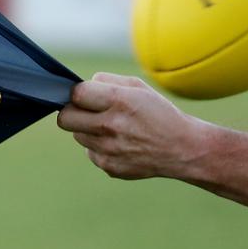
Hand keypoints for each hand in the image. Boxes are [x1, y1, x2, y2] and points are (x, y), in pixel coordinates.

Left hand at [56, 72, 203, 179]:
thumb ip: (105, 81)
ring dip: (87, 129)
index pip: (75, 95)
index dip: (78, 93)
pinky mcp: (109, 167)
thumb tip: (80, 87)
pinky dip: (98, 146)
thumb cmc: (158, 113)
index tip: (85, 95)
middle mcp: (111, 127)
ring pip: (77, 136)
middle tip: (88, 111)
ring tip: (110, 127)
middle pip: (65, 119)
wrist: (182, 148)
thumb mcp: (137, 86)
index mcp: (119, 102)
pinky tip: (119, 143)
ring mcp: (109, 150)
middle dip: (73, 112)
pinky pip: (89, 151)